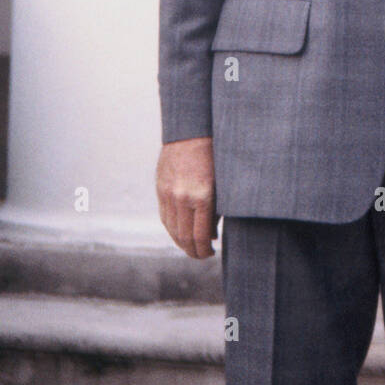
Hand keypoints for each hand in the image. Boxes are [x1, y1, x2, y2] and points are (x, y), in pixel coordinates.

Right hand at [156, 136, 217, 259]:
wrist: (193, 129)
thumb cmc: (217, 154)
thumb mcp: (224, 182)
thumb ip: (218, 208)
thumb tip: (211, 234)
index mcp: (202, 196)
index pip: (200, 236)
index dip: (204, 250)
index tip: (211, 253)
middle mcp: (182, 197)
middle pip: (183, 236)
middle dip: (193, 250)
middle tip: (202, 255)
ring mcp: (168, 193)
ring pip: (171, 228)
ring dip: (181, 242)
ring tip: (192, 246)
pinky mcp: (160, 188)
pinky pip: (164, 216)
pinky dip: (172, 228)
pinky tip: (181, 231)